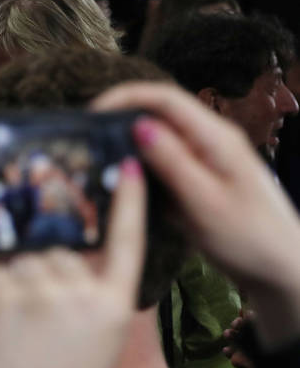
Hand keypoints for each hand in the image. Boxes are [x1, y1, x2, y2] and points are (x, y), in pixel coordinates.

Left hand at [0, 157, 145, 367]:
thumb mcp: (99, 340)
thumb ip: (89, 295)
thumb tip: (62, 256)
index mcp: (113, 307)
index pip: (126, 244)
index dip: (127, 204)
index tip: (125, 166)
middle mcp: (78, 293)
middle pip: (61, 251)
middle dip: (48, 269)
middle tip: (40, 311)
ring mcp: (36, 292)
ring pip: (26, 257)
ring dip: (21, 276)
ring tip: (20, 319)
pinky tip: (1, 316)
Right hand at [92, 82, 299, 349]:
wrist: (280, 270)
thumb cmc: (247, 239)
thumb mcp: (204, 203)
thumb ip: (172, 162)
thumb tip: (138, 125)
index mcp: (215, 138)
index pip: (164, 98)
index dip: (124, 97)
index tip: (90, 116)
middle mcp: (211, 141)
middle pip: (159, 113)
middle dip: (120, 119)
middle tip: (86, 142)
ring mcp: (206, 159)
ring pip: (159, 139)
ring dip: (128, 145)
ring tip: (96, 162)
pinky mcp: (200, 179)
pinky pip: (165, 163)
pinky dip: (141, 168)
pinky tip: (122, 185)